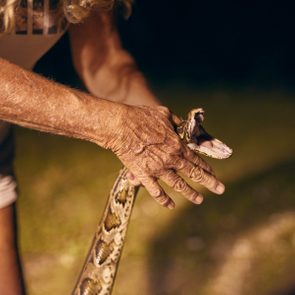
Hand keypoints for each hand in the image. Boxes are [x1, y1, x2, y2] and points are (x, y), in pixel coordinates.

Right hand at [107, 105, 224, 208]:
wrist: (120, 125)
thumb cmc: (142, 117)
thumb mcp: (165, 114)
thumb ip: (178, 123)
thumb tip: (186, 127)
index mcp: (178, 145)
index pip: (197, 159)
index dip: (207, 167)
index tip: (214, 173)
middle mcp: (171, 159)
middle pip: (194, 174)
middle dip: (209, 182)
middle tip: (220, 190)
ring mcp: (158, 169)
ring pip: (178, 185)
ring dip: (190, 193)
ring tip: (199, 200)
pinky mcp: (144, 175)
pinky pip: (156, 191)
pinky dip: (164, 200)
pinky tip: (171, 205)